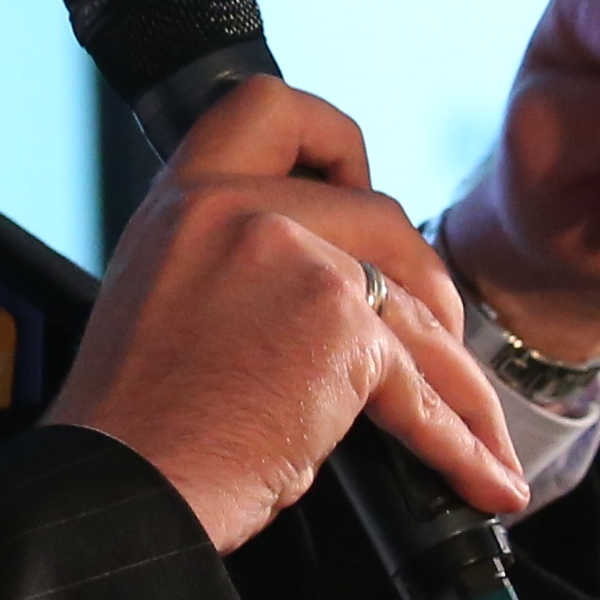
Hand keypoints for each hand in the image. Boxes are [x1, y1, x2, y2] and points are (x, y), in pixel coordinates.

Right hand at [49, 78, 526, 552]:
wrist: (118, 490)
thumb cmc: (136, 430)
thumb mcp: (163, 304)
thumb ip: (233, 269)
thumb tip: (325, 294)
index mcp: (182, 202)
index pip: (269, 109)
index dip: (333, 143)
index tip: (358, 185)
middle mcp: (234, 211)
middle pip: (379, 212)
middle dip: (425, 282)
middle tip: (434, 342)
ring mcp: (292, 258)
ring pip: (416, 306)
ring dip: (459, 381)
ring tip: (481, 435)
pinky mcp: (338, 323)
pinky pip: (422, 386)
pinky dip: (460, 441)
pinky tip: (481, 475)